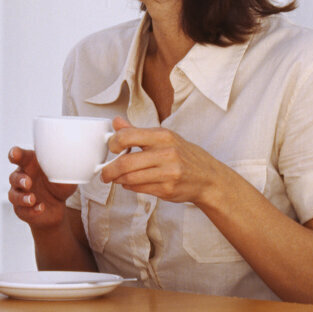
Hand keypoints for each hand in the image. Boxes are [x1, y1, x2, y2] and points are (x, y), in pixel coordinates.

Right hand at [7, 146, 76, 230]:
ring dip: (22, 197)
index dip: (15, 154)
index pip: (19, 156)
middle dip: (19, 180)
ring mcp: (19, 194)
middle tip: (28, 182)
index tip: (15, 154)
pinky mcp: (20, 209)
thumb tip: (70, 164)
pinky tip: (41, 208)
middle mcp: (21, 178)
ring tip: (32, 199)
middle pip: (14, 177)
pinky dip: (31, 210)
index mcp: (30, 164)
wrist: (56, 207)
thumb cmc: (58, 185)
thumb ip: (65, 170)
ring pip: (14, 195)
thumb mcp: (66, 176)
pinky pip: (22, 210)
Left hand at [99, 117, 229, 204]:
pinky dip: (129, 186)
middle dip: (109, 170)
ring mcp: (168, 173)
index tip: (110, 148)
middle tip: (104, 173)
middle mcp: (166, 153)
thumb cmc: (184, 155)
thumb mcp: (164, 137)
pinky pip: (139, 188)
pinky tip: (129, 183)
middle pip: (126, 162)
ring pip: (130, 178)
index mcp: (163, 136)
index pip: (128, 136)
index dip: (113, 143)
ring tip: (115, 178)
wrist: (208, 178)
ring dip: (118, 179)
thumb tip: (116, 122)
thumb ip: (137, 131)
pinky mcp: (167, 189)